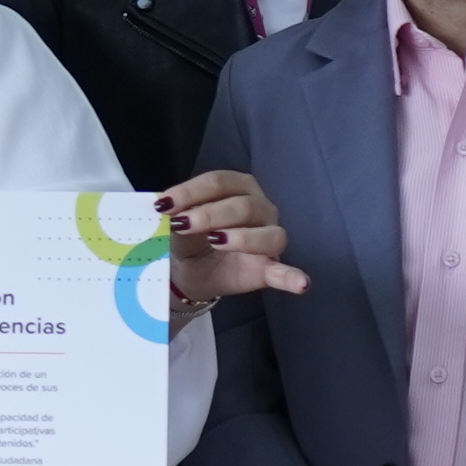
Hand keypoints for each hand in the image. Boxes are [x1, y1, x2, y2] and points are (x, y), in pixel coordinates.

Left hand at [153, 169, 303, 316]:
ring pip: (268, 234)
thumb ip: (178, 216)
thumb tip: (167, 210)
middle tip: (182, 224)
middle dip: (211, 214)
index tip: (165, 205)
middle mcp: (259, 207)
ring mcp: (269, 237)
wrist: (191, 271)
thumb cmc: (189, 237)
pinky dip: (293, 277)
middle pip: (243, 205)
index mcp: (237, 187)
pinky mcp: (270, 268)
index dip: (192, 191)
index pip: (219, 182)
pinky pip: (285, 272)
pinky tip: (300, 283)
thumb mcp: (178, 224)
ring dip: (243, 238)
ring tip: (217, 242)